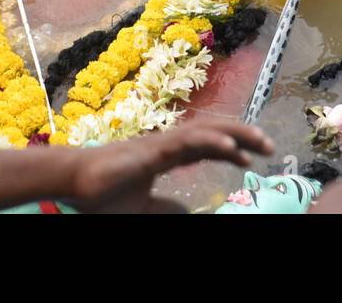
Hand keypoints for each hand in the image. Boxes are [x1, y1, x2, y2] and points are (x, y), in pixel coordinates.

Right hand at [68, 119, 273, 212]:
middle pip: (212, 132)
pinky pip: (187, 142)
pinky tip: (231, 146)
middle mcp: (166, 143)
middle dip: (242, 136)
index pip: (206, 145)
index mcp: (166, 155)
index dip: (231, 148)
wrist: (72, 185)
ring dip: (235, 134)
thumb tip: (188, 210)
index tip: (252, 158)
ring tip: (260, 142)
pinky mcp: (151, 150)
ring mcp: (159, 143)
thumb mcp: (143, 208)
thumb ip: (166, 206)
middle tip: (269, 146)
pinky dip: (211, 141)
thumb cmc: (102, 194)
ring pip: (205, 130)